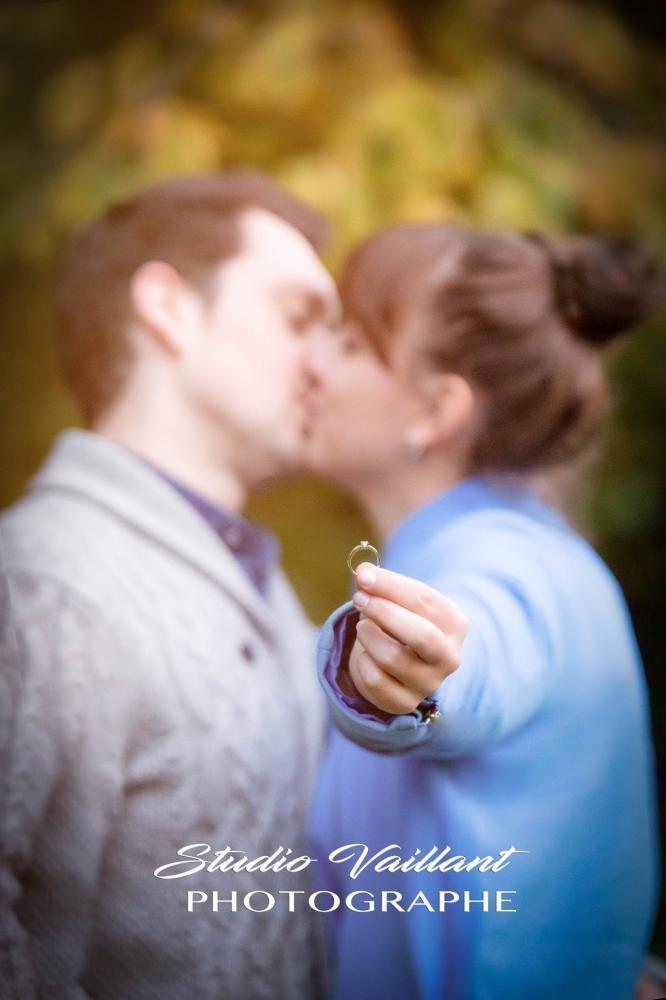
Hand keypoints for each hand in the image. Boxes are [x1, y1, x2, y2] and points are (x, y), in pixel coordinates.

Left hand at [348, 563, 467, 714]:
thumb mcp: (397, 599)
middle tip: (359, 598)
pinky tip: (366, 654)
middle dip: (384, 612)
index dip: (391, 586)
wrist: (404, 661)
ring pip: (392, 659)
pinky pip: (375, 680)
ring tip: (363, 626)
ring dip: (368, 636)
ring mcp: (429, 683)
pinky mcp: (405, 702)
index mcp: (455, 624)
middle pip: (420, 636)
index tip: (363, 576)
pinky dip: (362, 661)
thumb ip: (381, 585)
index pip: (425, 601)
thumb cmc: (402, 620)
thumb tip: (364, 574)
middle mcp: (449, 656)